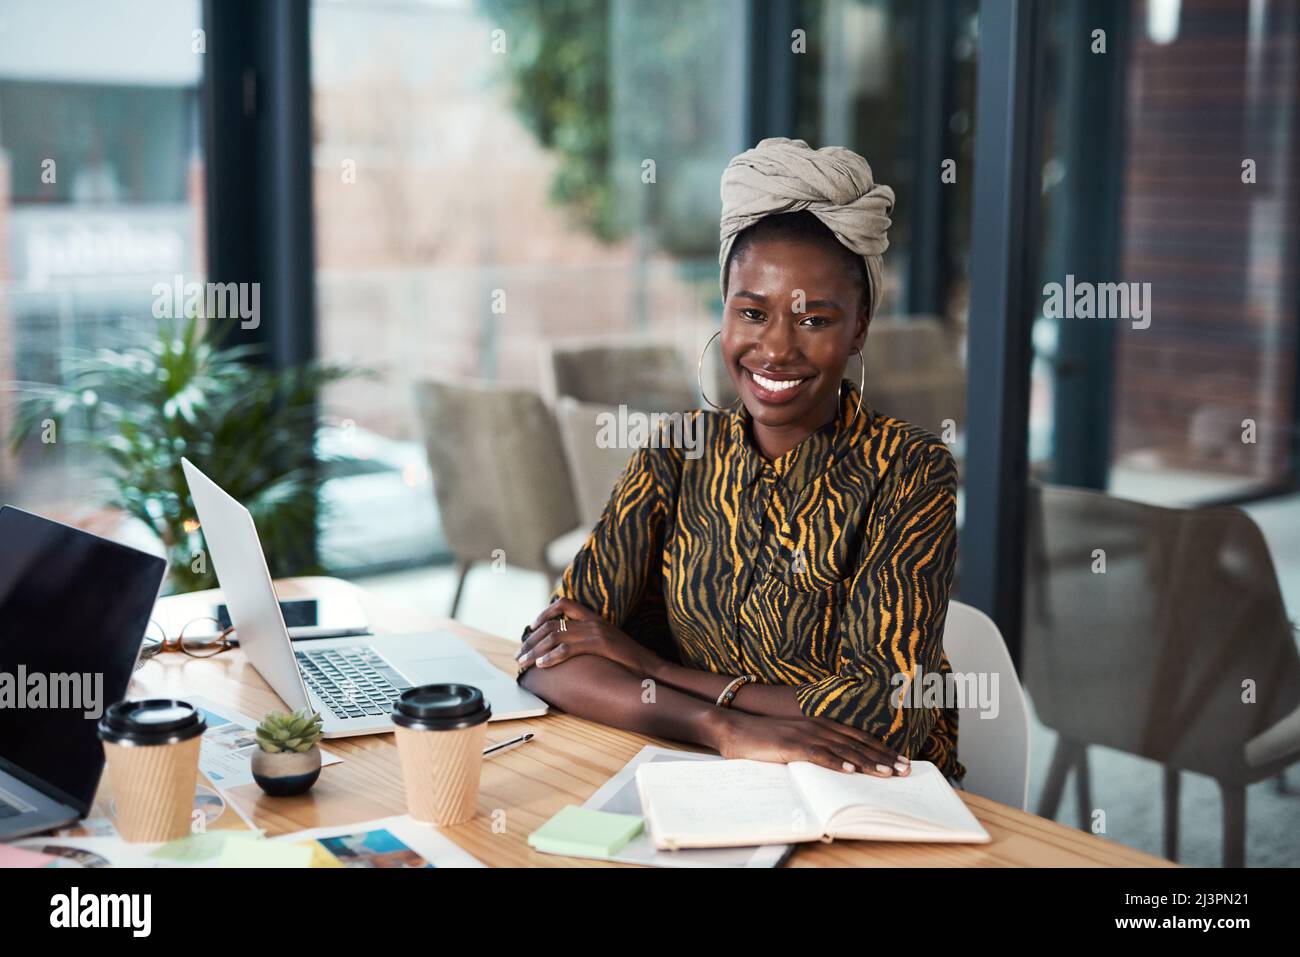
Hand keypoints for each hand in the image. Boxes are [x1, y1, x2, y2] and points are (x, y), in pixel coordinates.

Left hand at [517, 598, 662, 677]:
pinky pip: (568, 648)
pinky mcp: (600, 645)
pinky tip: (542, 664)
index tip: (531, 626)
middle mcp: (593, 621)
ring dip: (535, 649)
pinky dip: (552, 656)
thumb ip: (591, 638)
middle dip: (531, 639)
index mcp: (595, 618)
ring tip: (524, 661)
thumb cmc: (630, 660)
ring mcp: (596, 632)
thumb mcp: (609, 643)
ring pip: (556, 636)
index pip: (565, 603)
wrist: (651, 667)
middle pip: (553, 623)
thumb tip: (570, 646)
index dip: (545, 612)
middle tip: (519, 653)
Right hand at [710, 710, 910, 776]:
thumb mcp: (796, 738)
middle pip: (857, 743)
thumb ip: (818, 746)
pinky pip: (818, 755)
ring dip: (867, 762)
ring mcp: (804, 735)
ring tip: (887, 772)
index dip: (882, 748)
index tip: (901, 760)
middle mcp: (817, 726)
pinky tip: (850, 770)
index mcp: (821, 723)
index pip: (858, 737)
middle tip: (905, 769)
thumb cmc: (764, 736)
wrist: (735, 727)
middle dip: (883, 757)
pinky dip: (836, 762)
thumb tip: (841, 763)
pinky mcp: (790, 745)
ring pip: (843, 749)